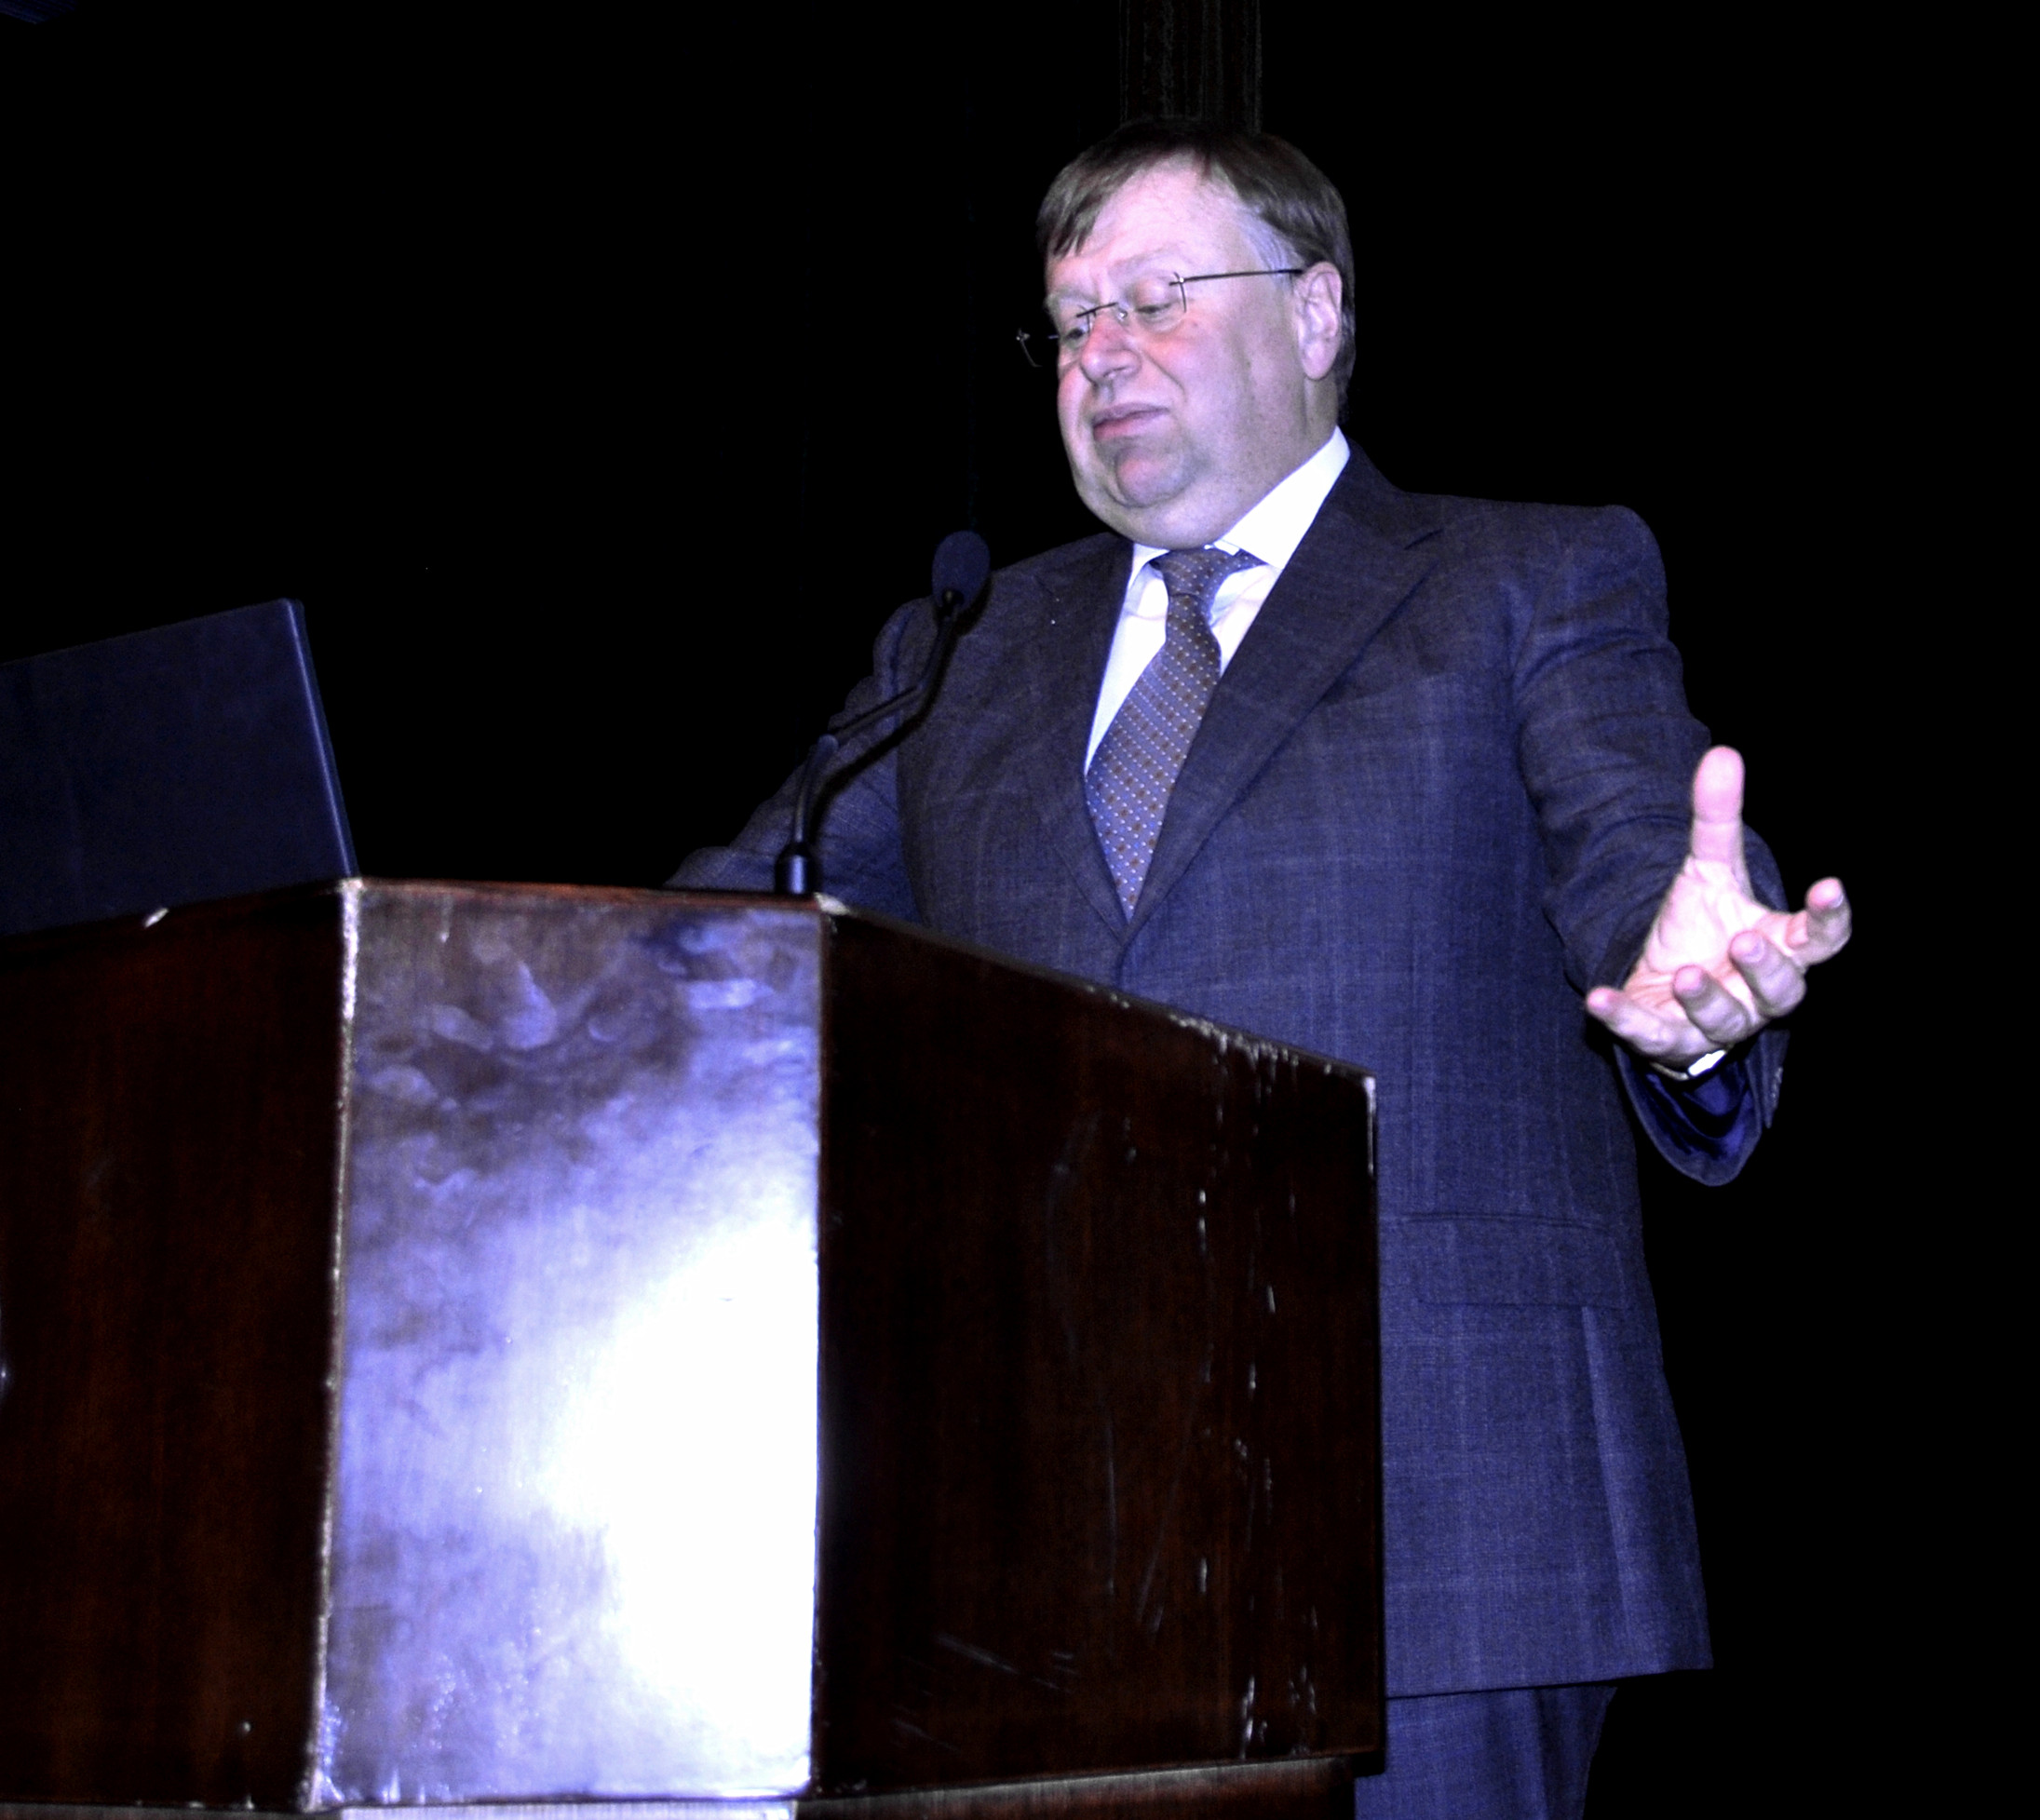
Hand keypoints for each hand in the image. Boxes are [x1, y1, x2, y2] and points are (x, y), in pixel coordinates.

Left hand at [1585, 746, 1850, 1068]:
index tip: (1828, 885)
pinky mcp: (1670, 1042)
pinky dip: (1627, 1019)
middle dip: (1767, 969)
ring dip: (1708, 999)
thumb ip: (1717, 819)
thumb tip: (1721, 753)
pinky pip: (1653, 1038)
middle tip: (1744, 938)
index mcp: (1781, 947)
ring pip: (1726, 1021)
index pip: (1822, 938)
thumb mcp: (1707, 869)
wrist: (1662, 981)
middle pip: (1785, 990)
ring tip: (1688, 975)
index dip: (1829, 916)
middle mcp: (1759, 992)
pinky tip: (1599, 998)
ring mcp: (1718, 1023)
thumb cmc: (1703, 925)